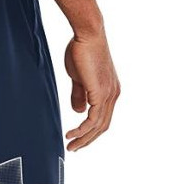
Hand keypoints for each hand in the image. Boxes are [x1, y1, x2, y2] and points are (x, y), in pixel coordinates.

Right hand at [63, 34, 119, 151]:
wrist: (87, 35)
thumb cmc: (82, 51)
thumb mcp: (79, 78)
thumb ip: (80, 95)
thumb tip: (79, 112)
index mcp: (110, 91)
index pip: (103, 118)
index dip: (90, 132)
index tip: (76, 139)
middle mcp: (113, 95)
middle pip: (102, 126)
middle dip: (87, 140)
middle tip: (73, 149)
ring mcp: (108, 94)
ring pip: (98, 125)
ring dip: (83, 138)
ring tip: (70, 145)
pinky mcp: (100, 92)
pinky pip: (93, 119)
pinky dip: (82, 129)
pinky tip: (72, 134)